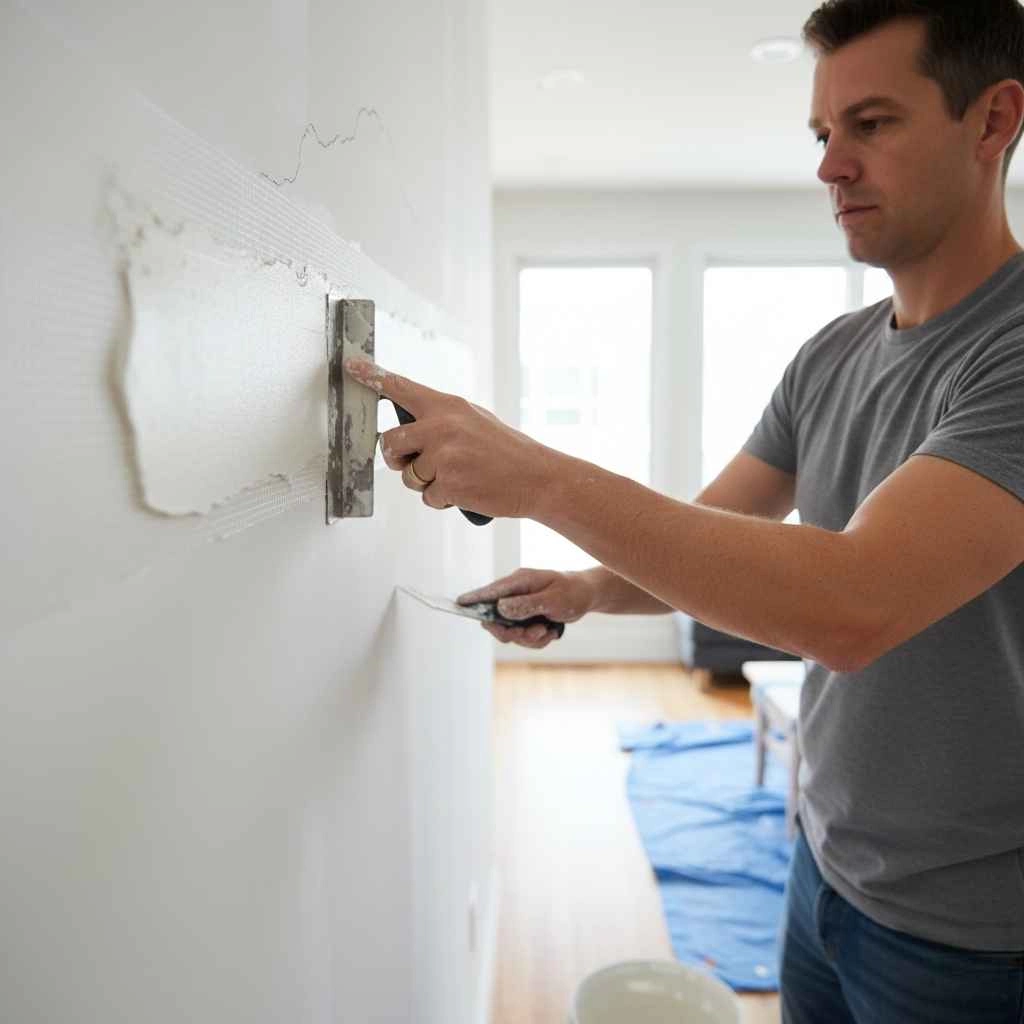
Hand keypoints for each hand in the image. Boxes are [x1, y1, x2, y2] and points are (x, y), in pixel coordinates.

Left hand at [343, 358, 558, 518]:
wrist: (538, 477)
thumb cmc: (507, 451)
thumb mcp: (475, 420)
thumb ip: (442, 420)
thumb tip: (411, 427)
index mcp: (448, 406)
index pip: (401, 388)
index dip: (372, 377)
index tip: (350, 367)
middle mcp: (442, 427)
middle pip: (391, 442)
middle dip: (398, 459)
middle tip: (416, 463)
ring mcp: (444, 456)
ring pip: (408, 476)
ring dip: (426, 483)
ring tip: (456, 477)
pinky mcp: (449, 484)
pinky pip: (428, 497)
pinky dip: (443, 499)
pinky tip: (466, 490)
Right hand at [458, 568, 596, 648]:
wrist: (586, 596)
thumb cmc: (571, 592)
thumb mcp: (552, 599)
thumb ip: (526, 604)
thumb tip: (500, 609)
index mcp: (519, 582)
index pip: (491, 591)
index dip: (474, 599)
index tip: (459, 603)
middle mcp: (515, 594)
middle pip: (496, 619)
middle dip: (512, 632)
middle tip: (533, 633)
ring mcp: (519, 608)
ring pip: (511, 633)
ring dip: (529, 638)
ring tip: (546, 629)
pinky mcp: (525, 619)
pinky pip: (523, 638)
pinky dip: (537, 640)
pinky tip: (549, 631)